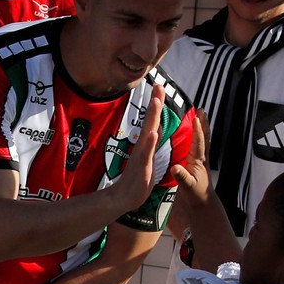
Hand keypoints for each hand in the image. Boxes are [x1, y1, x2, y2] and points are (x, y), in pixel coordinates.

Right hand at [106, 84, 162, 214]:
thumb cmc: (136, 180)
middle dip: (155, 102)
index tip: (160, 87)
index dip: (157, 104)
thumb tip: (153, 131)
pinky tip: (153, 133)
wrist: (123, 198)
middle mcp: (143, 146)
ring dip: (152, 117)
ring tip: (156, 102)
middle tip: (158, 85)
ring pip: (148, 132)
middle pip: (151, 120)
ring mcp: (142, 155)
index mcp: (147, 144)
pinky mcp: (142, 166)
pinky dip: (150, 143)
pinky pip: (146, 153)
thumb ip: (149, 145)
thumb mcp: (146, 159)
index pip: (153, 120)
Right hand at [172, 106, 212, 207]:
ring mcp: (200, 159)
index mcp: (198, 161)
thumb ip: (181, 177)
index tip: (196, 118)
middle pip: (204, 137)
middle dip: (203, 123)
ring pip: (203, 139)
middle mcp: (201, 157)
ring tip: (200, 115)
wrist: (202, 202)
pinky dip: (197, 135)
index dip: (198, 130)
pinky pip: (198, 145)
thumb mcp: (187, 187)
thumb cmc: (195, 195)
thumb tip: (175, 168)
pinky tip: (193, 132)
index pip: (199, 142)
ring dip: (202, 127)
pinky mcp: (197, 162)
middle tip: (202, 110)